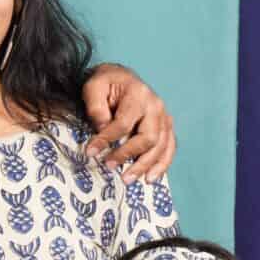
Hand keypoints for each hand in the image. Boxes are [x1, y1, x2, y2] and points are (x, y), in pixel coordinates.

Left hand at [83, 64, 175, 179]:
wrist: (121, 79)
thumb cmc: (106, 84)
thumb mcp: (94, 86)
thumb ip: (96, 105)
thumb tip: (102, 127)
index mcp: (138, 94)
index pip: (123, 122)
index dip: (106, 139)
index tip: (90, 152)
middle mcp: (155, 106)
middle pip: (148, 137)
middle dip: (128, 154)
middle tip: (109, 167)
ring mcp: (163, 117)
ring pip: (160, 146)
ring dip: (145, 165)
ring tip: (127, 180)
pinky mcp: (166, 126)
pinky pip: (169, 147)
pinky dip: (162, 164)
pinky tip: (151, 178)